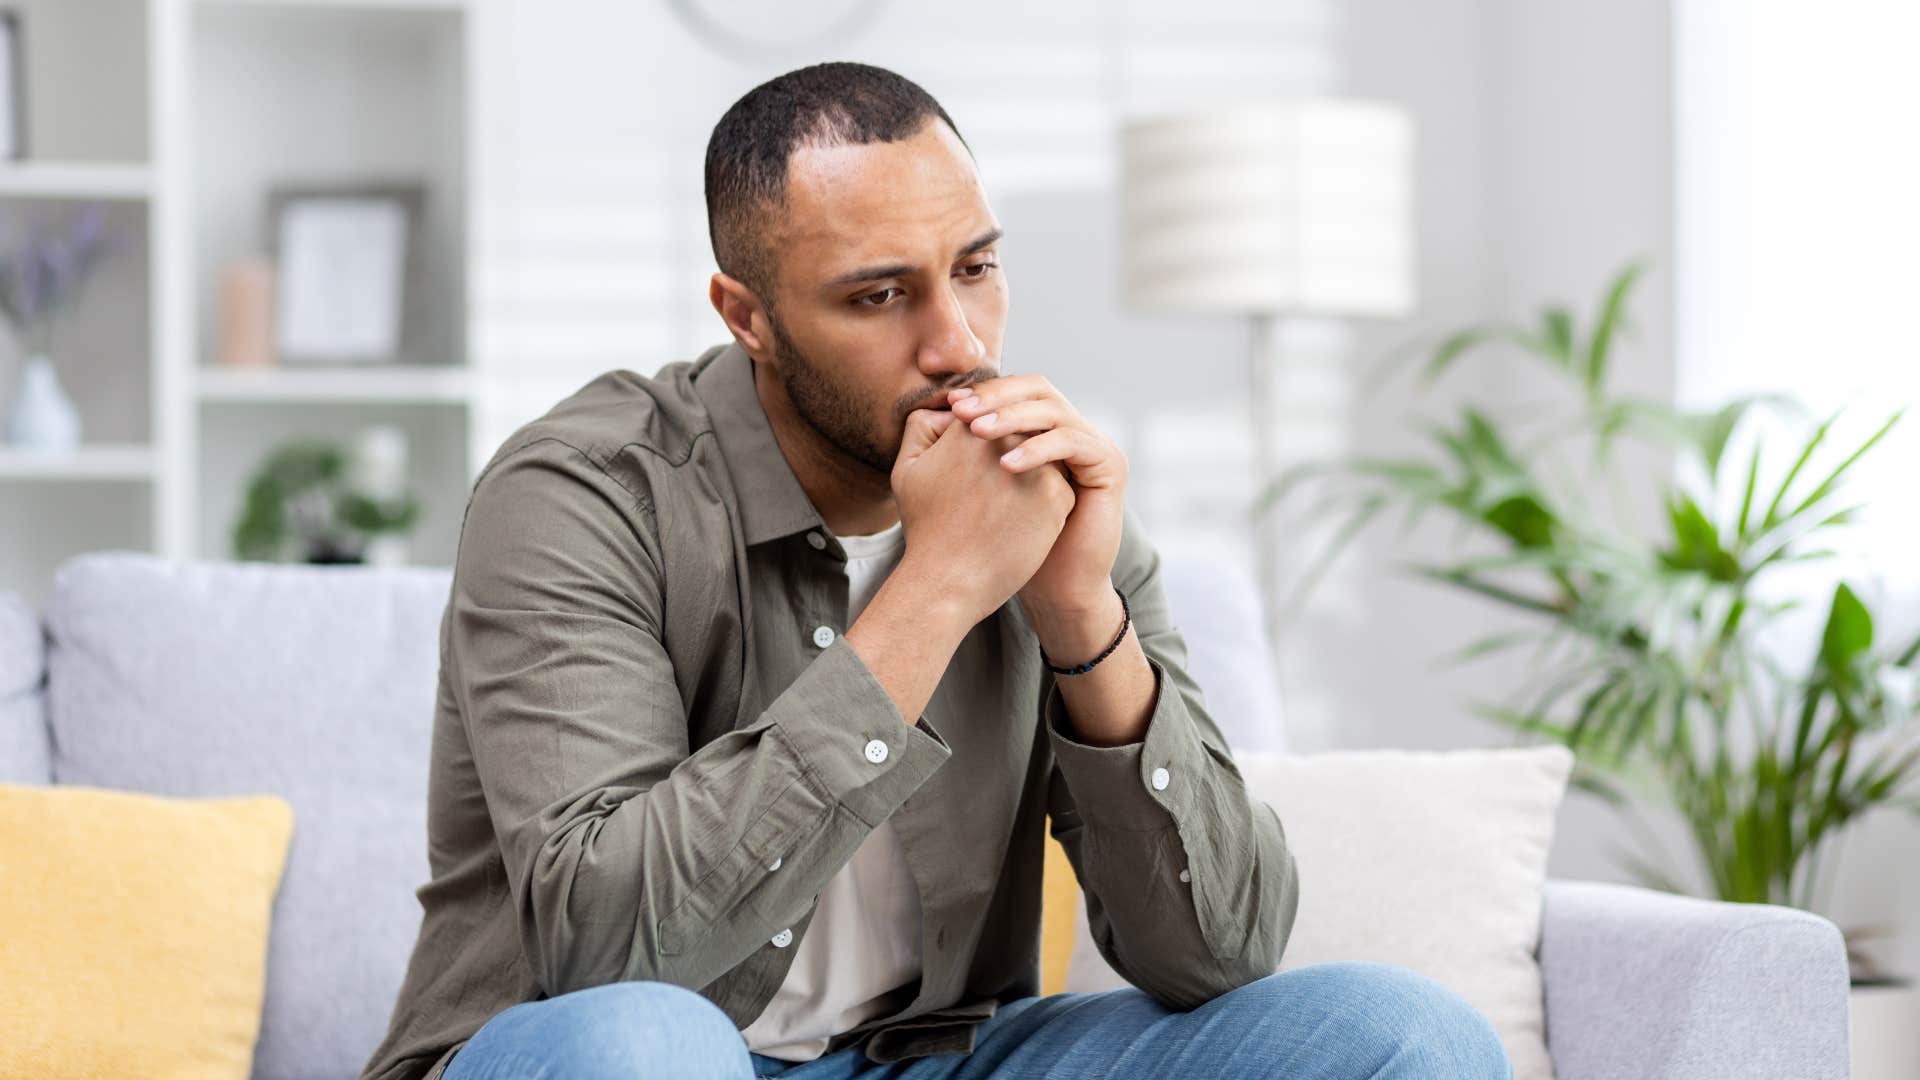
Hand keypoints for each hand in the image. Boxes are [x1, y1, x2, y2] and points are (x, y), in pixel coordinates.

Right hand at [891, 405, 1074, 625]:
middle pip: (1022, 435)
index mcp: (971, 425)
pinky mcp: (1057, 494)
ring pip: (1045, 459)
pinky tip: (1022, 526)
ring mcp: (1036, 464)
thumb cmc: (926, 529)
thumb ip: (922, 426)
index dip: (988, 443)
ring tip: (1006, 510)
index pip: (994, 415)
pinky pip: (1061, 487)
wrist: (949, 580)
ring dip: (1034, 477)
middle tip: (994, 495)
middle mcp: (1007, 437)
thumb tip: (950, 406)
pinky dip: (1046, 505)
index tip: (978, 474)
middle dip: (1014, 457)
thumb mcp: (908, 468)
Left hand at [945, 375, 1126, 620]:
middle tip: (962, 411)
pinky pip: (1072, 442)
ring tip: (977, 432)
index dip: (984, 392)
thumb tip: (934, 410)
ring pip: (1053, 410)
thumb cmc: (1012, 543)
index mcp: (1045, 430)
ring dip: (1012, 417)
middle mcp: (1072, 430)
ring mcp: (1094, 444)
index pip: (1016, 391)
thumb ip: (965, 449)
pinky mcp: (1109, 464)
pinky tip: (1005, 465)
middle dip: (997, 397)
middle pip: (1038, 388)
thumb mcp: (982, 487)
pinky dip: (1037, 448)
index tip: (948, 403)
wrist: (1055, 585)